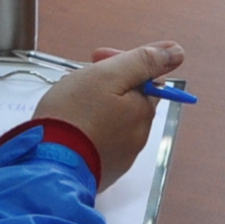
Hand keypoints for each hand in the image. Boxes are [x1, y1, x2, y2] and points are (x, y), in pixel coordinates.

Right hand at [31, 42, 187, 186]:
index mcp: (143, 111)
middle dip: (107, 86)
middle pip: (129, 100)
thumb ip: (143, 61)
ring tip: (70, 107)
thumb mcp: (108, 75)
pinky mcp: (102, 171)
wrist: (47, 164)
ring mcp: (120, 158)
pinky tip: (70, 128)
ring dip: (97, 108)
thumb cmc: (74, 115)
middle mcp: (138, 137)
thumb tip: (177, 52)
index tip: (96, 59)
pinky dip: (89, 131)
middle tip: (77, 82)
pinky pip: (100, 142)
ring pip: (114, 121)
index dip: (122, 64)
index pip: (145, 77)